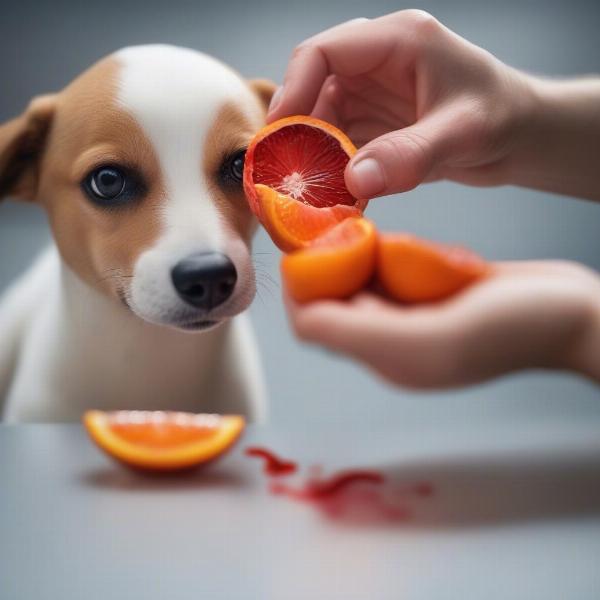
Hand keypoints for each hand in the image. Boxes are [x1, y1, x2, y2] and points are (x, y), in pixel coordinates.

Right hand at [269, 11, 599, 200]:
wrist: (521, 137)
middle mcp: (376, 65)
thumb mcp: (462, 133)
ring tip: (308, 194)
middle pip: (313, 90)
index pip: (322, 52)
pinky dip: (333, 172)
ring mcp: (373, 96)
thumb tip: (352, 181)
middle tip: (285, 175)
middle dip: (296, 133)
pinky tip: (336, 198)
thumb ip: (409, 156)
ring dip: (312, 158)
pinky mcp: (375, 126)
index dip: (292, 90)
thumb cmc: (504, 117)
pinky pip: (339, 147)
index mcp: (397, 42)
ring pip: (321, 122)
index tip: (278, 134)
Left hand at [285, 261, 599, 388]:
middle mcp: (394, 340)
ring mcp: (416, 317)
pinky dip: (399, 252)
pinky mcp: (435, 296)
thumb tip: (303, 321)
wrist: (576, 313)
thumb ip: (361, 332)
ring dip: (368, 255)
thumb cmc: (514, 327)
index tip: (302, 247)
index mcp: (386, 357)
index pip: (315, 325)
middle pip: (337, 299)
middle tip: (343, 230)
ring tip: (384, 239)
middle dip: (333, 264)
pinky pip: (397, 270)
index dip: (300, 288)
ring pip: (366, 281)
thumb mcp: (432, 336)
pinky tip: (417, 247)